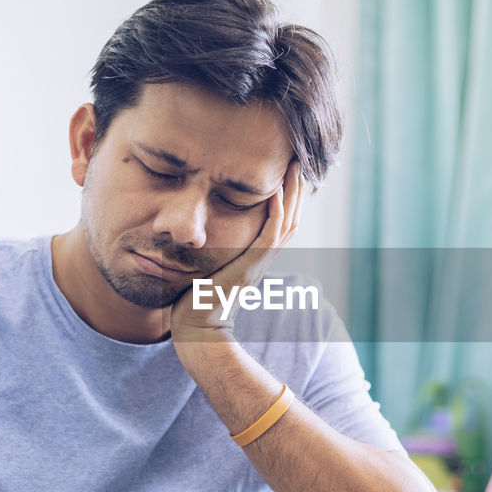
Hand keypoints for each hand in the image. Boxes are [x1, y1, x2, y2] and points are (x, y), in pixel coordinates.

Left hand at [168, 158, 304, 344]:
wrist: (195, 331)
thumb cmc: (193, 303)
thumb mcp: (204, 268)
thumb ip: (208, 251)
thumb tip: (193, 233)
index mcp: (255, 258)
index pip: (280, 223)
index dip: (288, 198)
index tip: (287, 173)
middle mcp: (262, 259)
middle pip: (290, 218)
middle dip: (296, 189)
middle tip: (299, 161)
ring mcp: (259, 264)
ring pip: (286, 223)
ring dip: (292, 193)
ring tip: (293, 167)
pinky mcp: (250, 268)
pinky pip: (270, 236)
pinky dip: (276, 213)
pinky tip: (276, 191)